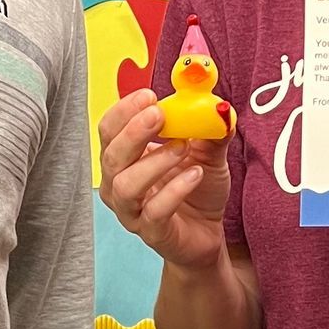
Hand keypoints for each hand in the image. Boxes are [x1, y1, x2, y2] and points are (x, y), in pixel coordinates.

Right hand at [98, 91, 230, 272]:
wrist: (207, 233)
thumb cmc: (197, 189)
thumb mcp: (207, 153)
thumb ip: (210, 129)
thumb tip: (219, 107)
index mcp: (125, 158)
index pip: (109, 130)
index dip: (124, 111)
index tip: (149, 96)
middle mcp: (119, 184)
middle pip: (111, 155)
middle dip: (133, 132)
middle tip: (159, 114)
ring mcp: (132, 211)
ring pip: (126, 185)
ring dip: (153, 161)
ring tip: (182, 147)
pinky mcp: (152, 233)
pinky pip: (154, 211)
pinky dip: (174, 190)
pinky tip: (195, 175)